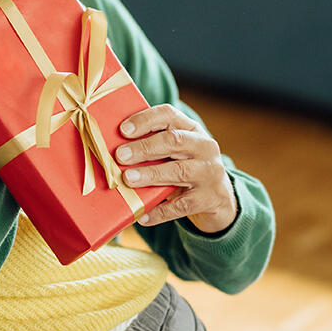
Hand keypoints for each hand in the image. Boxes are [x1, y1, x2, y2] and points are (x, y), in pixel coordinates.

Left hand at [114, 105, 236, 233]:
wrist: (219, 198)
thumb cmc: (185, 169)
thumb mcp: (175, 153)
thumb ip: (153, 147)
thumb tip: (112, 148)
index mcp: (192, 130)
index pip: (169, 115)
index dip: (145, 120)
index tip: (123, 130)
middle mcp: (205, 147)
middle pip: (173, 141)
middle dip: (144, 148)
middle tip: (120, 156)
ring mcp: (210, 173)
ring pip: (179, 171)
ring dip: (151, 174)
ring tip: (128, 179)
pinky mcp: (210, 198)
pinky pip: (182, 206)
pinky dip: (160, 211)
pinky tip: (142, 215)